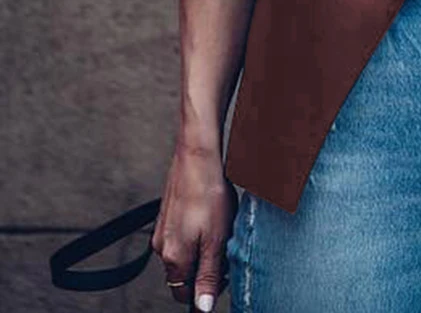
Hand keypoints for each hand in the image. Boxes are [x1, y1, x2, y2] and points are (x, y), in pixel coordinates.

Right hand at [151, 143, 238, 310]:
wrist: (197, 157)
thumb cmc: (208, 194)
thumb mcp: (216, 240)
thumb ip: (208, 275)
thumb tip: (202, 307)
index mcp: (174, 259)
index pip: (184, 293)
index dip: (206, 287)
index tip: (224, 271)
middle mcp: (162, 248)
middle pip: (185, 273)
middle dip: (206, 265)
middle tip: (225, 243)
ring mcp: (163, 230)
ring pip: (186, 253)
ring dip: (203, 247)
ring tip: (219, 224)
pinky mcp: (168, 216)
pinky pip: (183, 234)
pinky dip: (198, 230)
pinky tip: (211, 212)